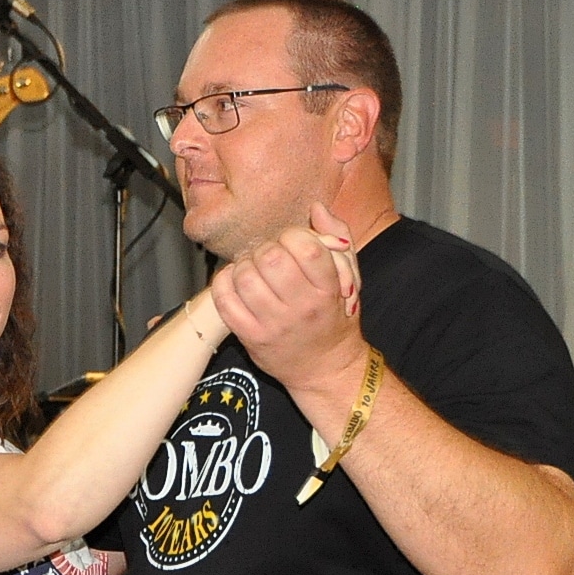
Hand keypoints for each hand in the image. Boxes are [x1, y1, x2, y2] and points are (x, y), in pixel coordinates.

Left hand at [210, 202, 363, 392]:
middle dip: (266, 249)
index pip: (306, 248)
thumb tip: (316, 207)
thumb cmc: (334, 317)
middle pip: (271, 259)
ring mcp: (274, 325)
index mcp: (329, 290)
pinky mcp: (251, 338)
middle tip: (269, 256)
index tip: (292, 243)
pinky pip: (225, 300)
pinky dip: (224, 283)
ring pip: (245, 277)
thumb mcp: (349, 277)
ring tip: (253, 270)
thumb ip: (338, 238)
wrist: (325, 368)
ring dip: (244, 265)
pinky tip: (235, 282)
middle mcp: (302, 308)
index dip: (293, 235)